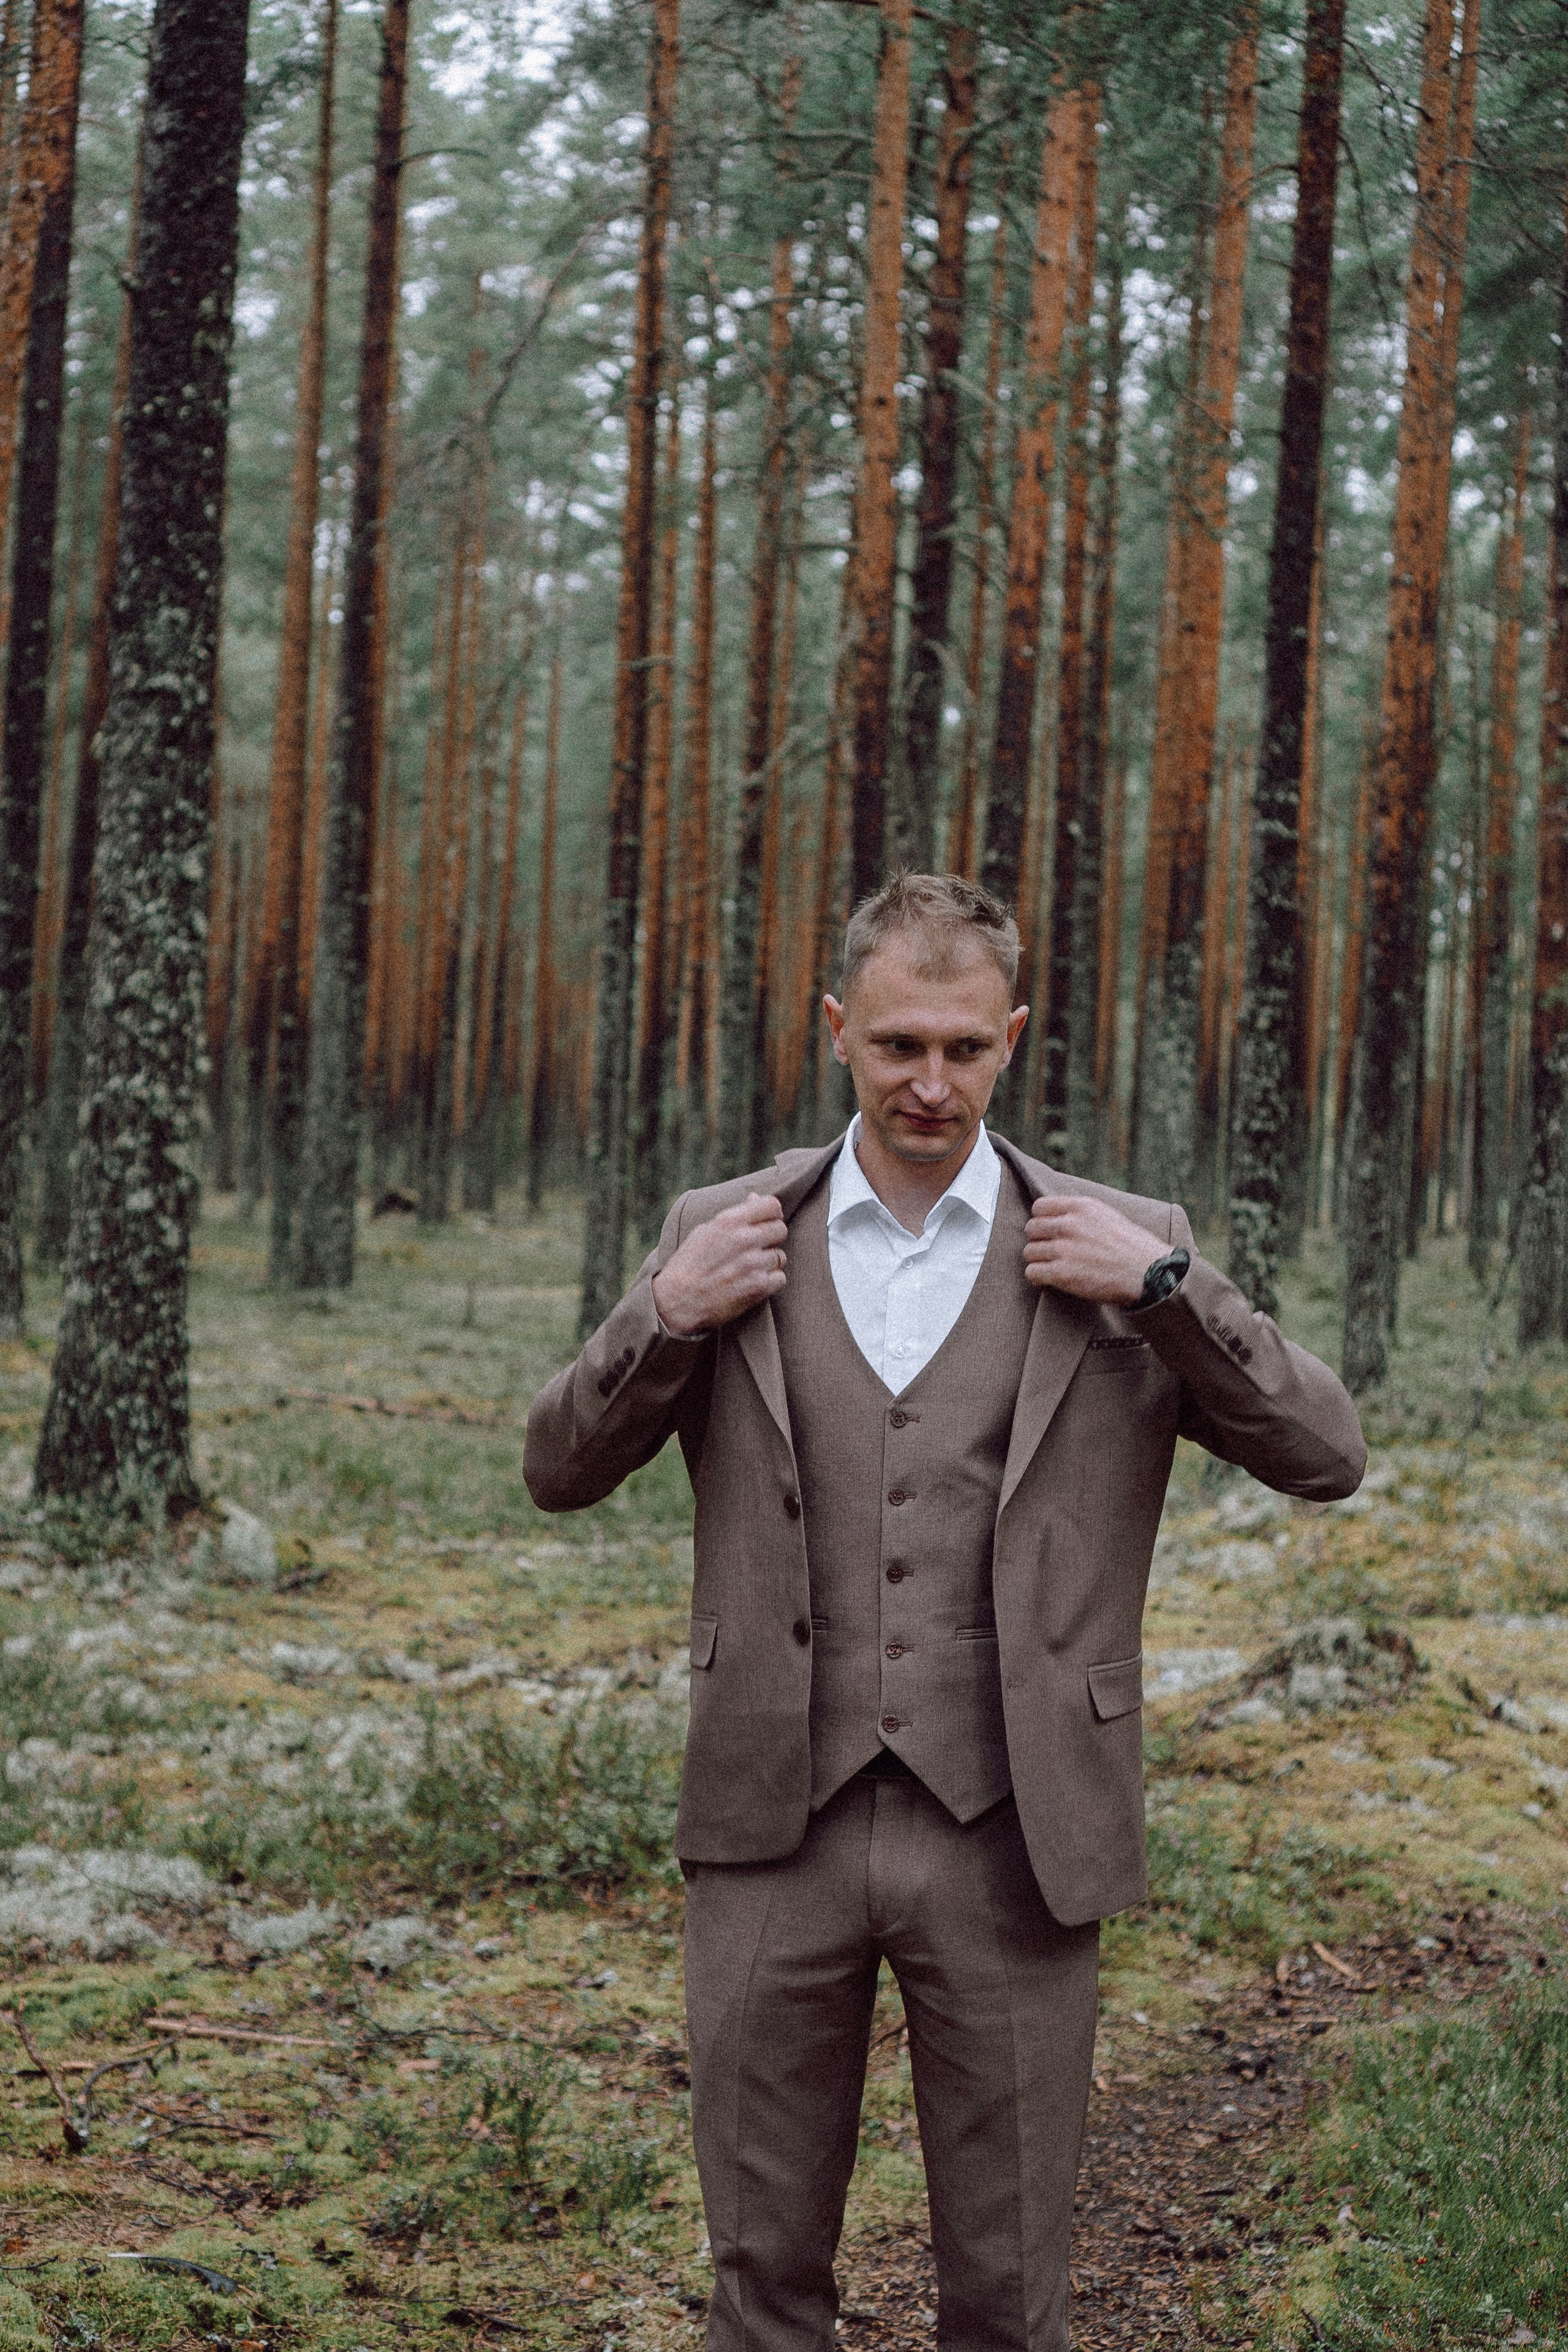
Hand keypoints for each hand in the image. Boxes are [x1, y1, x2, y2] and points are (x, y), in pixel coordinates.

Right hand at [652, 1193, 788, 1336]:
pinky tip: (754, 1282)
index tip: (766, 1222)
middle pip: (780, 1229)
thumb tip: (755, 1197)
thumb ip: (734, 1216)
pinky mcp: (758, 1287)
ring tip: (750, 1268)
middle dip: (772, 1238)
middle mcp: (743, 1239)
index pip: (771, 1205)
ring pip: (780, 1256)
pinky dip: (770, 1281)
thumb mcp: (704, 1231)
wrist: (677, 1301)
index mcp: (729, 1221)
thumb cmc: (688, 1265)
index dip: (773, 1214)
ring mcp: (753, 1264)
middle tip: (758, 1248)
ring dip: (769, 1262)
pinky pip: (780, 1278)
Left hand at [1024, 1195, 1163, 1304]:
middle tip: (1050, 1252)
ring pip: (1029, 1252)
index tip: (1048, 1231)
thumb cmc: (1132, 1247)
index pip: (1039, 1207)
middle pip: (1031, 1229)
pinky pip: (1032, 1272)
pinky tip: (1047, 1280)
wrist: (1148, 1273)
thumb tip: (1056, 1217)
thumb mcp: (1108, 1216)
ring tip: (1051, 1267)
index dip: (1041, 1220)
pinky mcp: (1062, 1273)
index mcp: (1081, 1207)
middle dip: (1039, 1241)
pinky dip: (1037, 1278)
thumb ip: (1081, 1214)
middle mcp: (1070, 1225)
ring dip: (1038, 1261)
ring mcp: (1064, 1249)